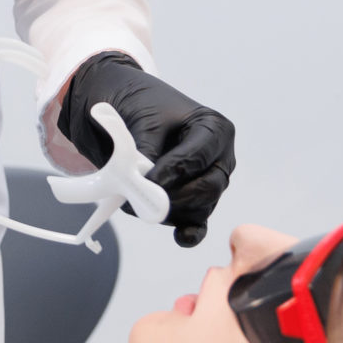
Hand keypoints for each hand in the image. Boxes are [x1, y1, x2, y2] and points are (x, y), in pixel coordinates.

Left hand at [58, 53, 234, 247]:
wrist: (123, 109)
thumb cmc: (138, 106)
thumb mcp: (142, 121)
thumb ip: (147, 153)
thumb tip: (146, 184)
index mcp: (214, 129)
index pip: (199, 157)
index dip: (173, 172)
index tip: (146, 180)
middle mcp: (219, 157)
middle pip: (207, 187)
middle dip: (173, 196)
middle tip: (141, 197)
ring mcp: (209, 182)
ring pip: (199, 208)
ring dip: (168, 210)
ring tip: (136, 198)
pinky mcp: (195, 203)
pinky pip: (199, 224)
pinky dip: (189, 232)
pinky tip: (180, 236)